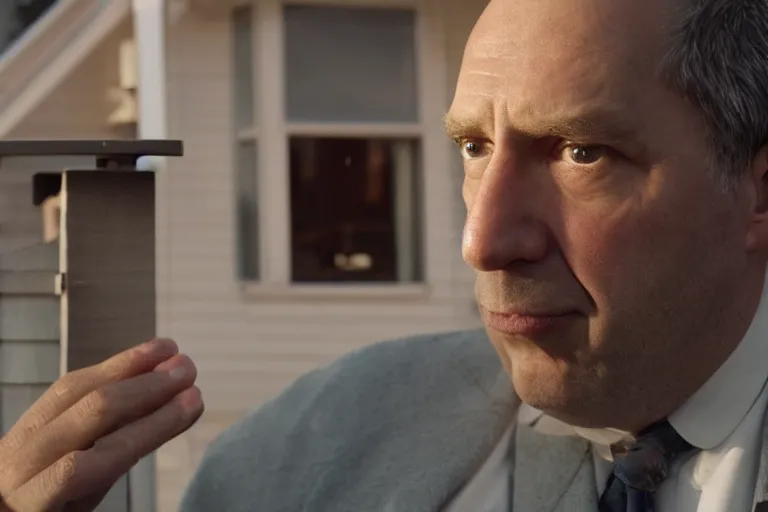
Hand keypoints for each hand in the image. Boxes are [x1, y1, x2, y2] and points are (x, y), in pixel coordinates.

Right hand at [0, 339, 203, 510]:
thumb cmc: (45, 508)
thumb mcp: (75, 472)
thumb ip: (114, 436)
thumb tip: (169, 395)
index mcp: (28, 437)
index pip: (75, 388)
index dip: (125, 364)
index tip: (167, 347)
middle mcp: (17, 453)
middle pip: (84, 401)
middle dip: (145, 381)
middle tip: (188, 368)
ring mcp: (18, 483)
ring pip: (87, 429)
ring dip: (150, 409)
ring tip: (193, 398)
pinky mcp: (30, 510)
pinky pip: (75, 473)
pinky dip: (129, 441)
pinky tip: (168, 424)